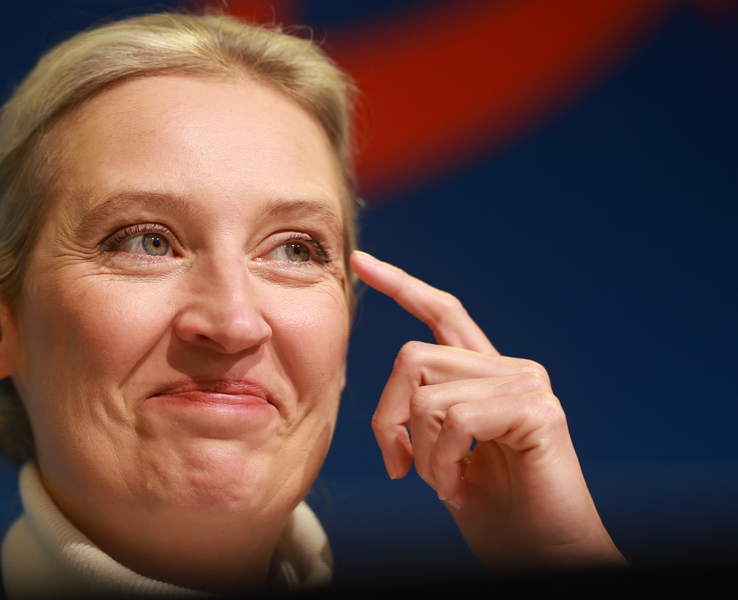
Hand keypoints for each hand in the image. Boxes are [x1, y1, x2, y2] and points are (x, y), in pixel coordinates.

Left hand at [350, 250, 625, 569]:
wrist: (543, 559)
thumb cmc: (493, 514)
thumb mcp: (439, 456)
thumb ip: (420, 415)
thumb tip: (388, 400)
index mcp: (483, 376)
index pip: (441, 313)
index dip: (400, 285)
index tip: (360, 262)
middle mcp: (509, 369)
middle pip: (411, 358)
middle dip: (388, 418)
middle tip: (400, 468)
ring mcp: (527, 385)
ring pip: (428, 395)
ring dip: (420, 454)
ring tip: (443, 485)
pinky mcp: (539, 410)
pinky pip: (457, 420)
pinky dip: (442, 463)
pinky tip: (459, 490)